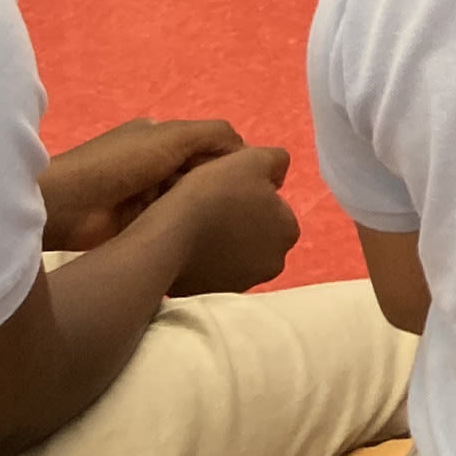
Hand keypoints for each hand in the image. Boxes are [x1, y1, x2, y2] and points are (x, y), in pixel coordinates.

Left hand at [38, 118, 245, 249]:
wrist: (68, 207)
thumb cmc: (120, 164)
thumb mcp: (174, 136)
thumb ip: (216, 135)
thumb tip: (249, 153)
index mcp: (162, 136)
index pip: (211, 145)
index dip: (231, 160)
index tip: (250, 180)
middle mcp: (156, 162)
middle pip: (202, 173)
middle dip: (217, 186)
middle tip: (237, 206)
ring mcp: (147, 194)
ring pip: (190, 198)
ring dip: (201, 207)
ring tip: (222, 222)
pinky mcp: (139, 222)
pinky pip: (173, 220)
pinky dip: (185, 225)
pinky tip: (202, 234)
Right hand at [150, 144, 298, 295]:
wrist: (167, 236)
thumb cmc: (213, 194)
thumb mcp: (252, 160)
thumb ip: (276, 160)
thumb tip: (280, 170)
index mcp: (288, 231)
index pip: (274, 208)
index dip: (250, 195)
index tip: (227, 190)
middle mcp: (273, 263)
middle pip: (257, 233)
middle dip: (238, 221)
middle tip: (211, 206)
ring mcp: (243, 284)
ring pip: (234, 253)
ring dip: (221, 240)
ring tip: (196, 224)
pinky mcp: (212, 295)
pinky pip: (211, 270)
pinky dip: (203, 258)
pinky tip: (187, 243)